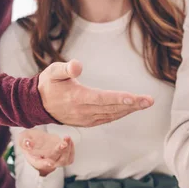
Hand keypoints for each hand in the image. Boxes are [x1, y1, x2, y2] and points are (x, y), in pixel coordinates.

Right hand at [17, 129, 74, 175]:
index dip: (45, 164)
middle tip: (63, 143)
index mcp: (35, 160)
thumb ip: (24, 141)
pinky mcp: (64, 159)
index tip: (49, 163)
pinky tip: (68, 140)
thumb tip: (27, 143)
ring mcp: (56, 162)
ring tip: (67, 138)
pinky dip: (71, 149)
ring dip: (67, 149)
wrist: (38, 142)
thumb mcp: (24, 137)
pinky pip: (70, 158)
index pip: (40, 164)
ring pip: (64, 160)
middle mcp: (47, 163)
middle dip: (59, 152)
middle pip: (55, 161)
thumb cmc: (30, 140)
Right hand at [38, 60, 154, 126]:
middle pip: (112, 108)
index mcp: (77, 98)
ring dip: (130, 110)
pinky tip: (131, 109)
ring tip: (145, 103)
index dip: (119, 99)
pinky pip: (108, 118)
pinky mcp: (88, 122)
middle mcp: (83, 111)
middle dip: (132, 104)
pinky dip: (120, 114)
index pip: (102, 99)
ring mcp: (86, 119)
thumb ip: (66, 68)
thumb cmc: (49, 84)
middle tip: (149, 101)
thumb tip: (78, 65)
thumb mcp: (53, 72)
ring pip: (112, 114)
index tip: (134, 98)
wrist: (39, 105)